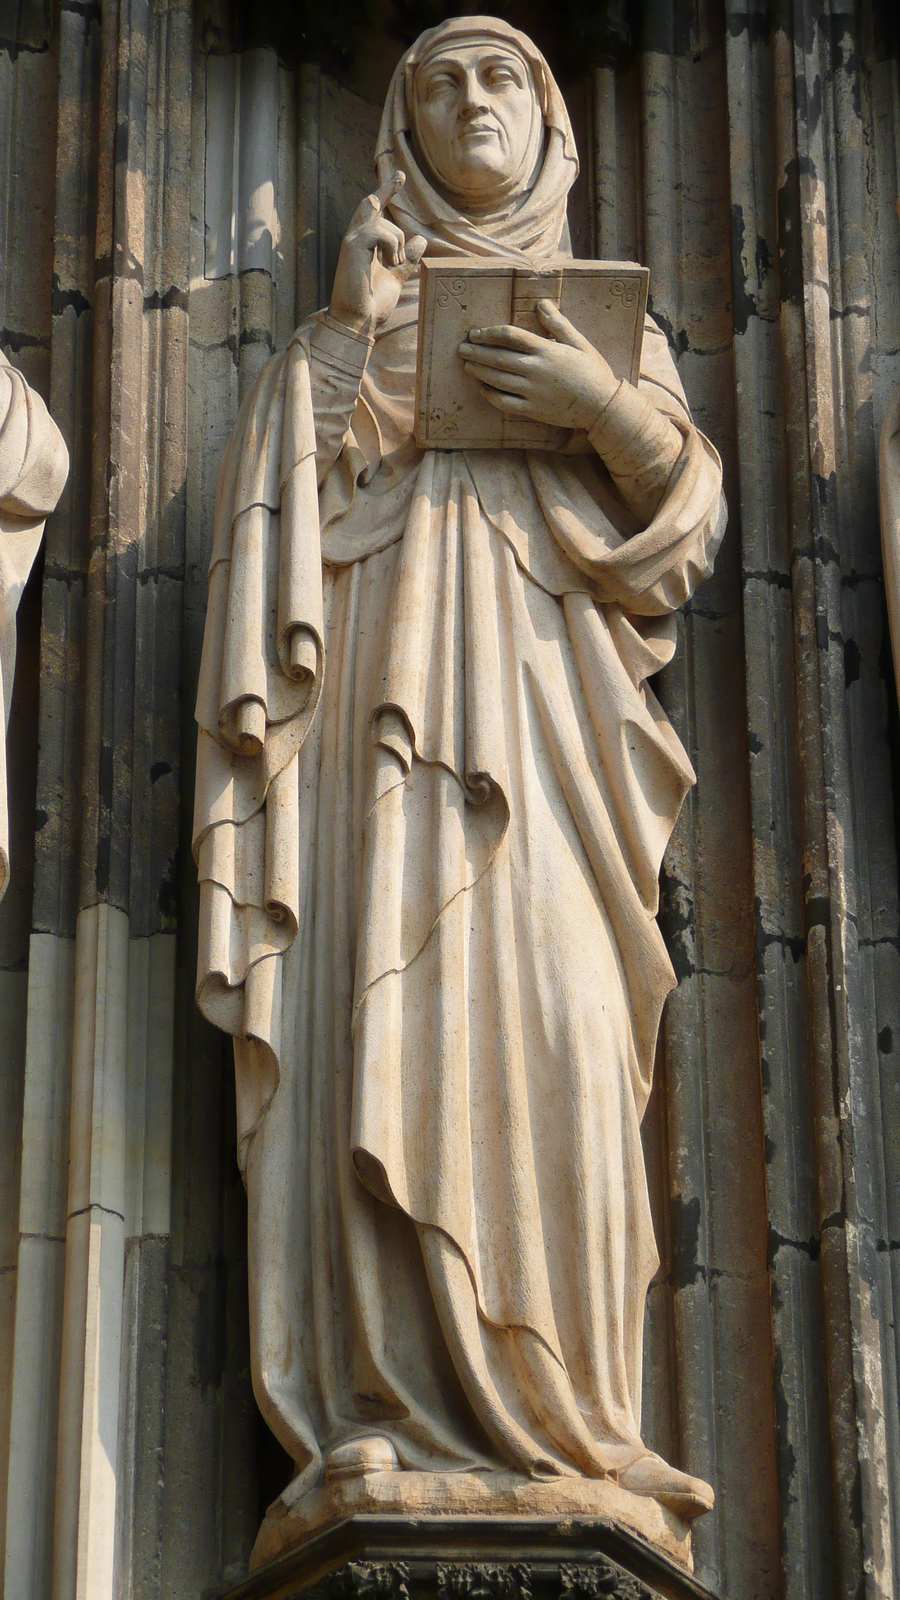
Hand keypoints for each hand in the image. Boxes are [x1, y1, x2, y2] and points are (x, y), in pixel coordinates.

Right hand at [328, 173, 426, 335]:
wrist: (357, 322)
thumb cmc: (372, 305)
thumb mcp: (395, 278)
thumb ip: (406, 260)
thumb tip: (421, 240)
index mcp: (364, 245)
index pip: (375, 214)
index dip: (386, 193)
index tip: (399, 178)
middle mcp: (355, 239)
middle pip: (371, 205)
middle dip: (386, 189)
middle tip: (401, 175)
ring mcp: (352, 240)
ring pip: (385, 223)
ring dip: (398, 244)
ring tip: (393, 265)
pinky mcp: (352, 245)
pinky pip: (381, 232)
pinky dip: (392, 246)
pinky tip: (388, 263)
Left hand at [458, 299, 619, 430]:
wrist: (601, 406)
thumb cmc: (592, 371)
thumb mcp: (579, 342)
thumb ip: (558, 324)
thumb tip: (541, 303)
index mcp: (547, 351)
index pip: (510, 336)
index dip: (490, 333)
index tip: (477, 332)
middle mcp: (536, 370)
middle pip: (498, 358)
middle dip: (477, 352)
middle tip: (461, 347)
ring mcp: (532, 392)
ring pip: (497, 380)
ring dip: (479, 371)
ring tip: (466, 365)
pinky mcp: (532, 411)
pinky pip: (505, 403)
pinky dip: (490, 395)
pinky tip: (482, 389)